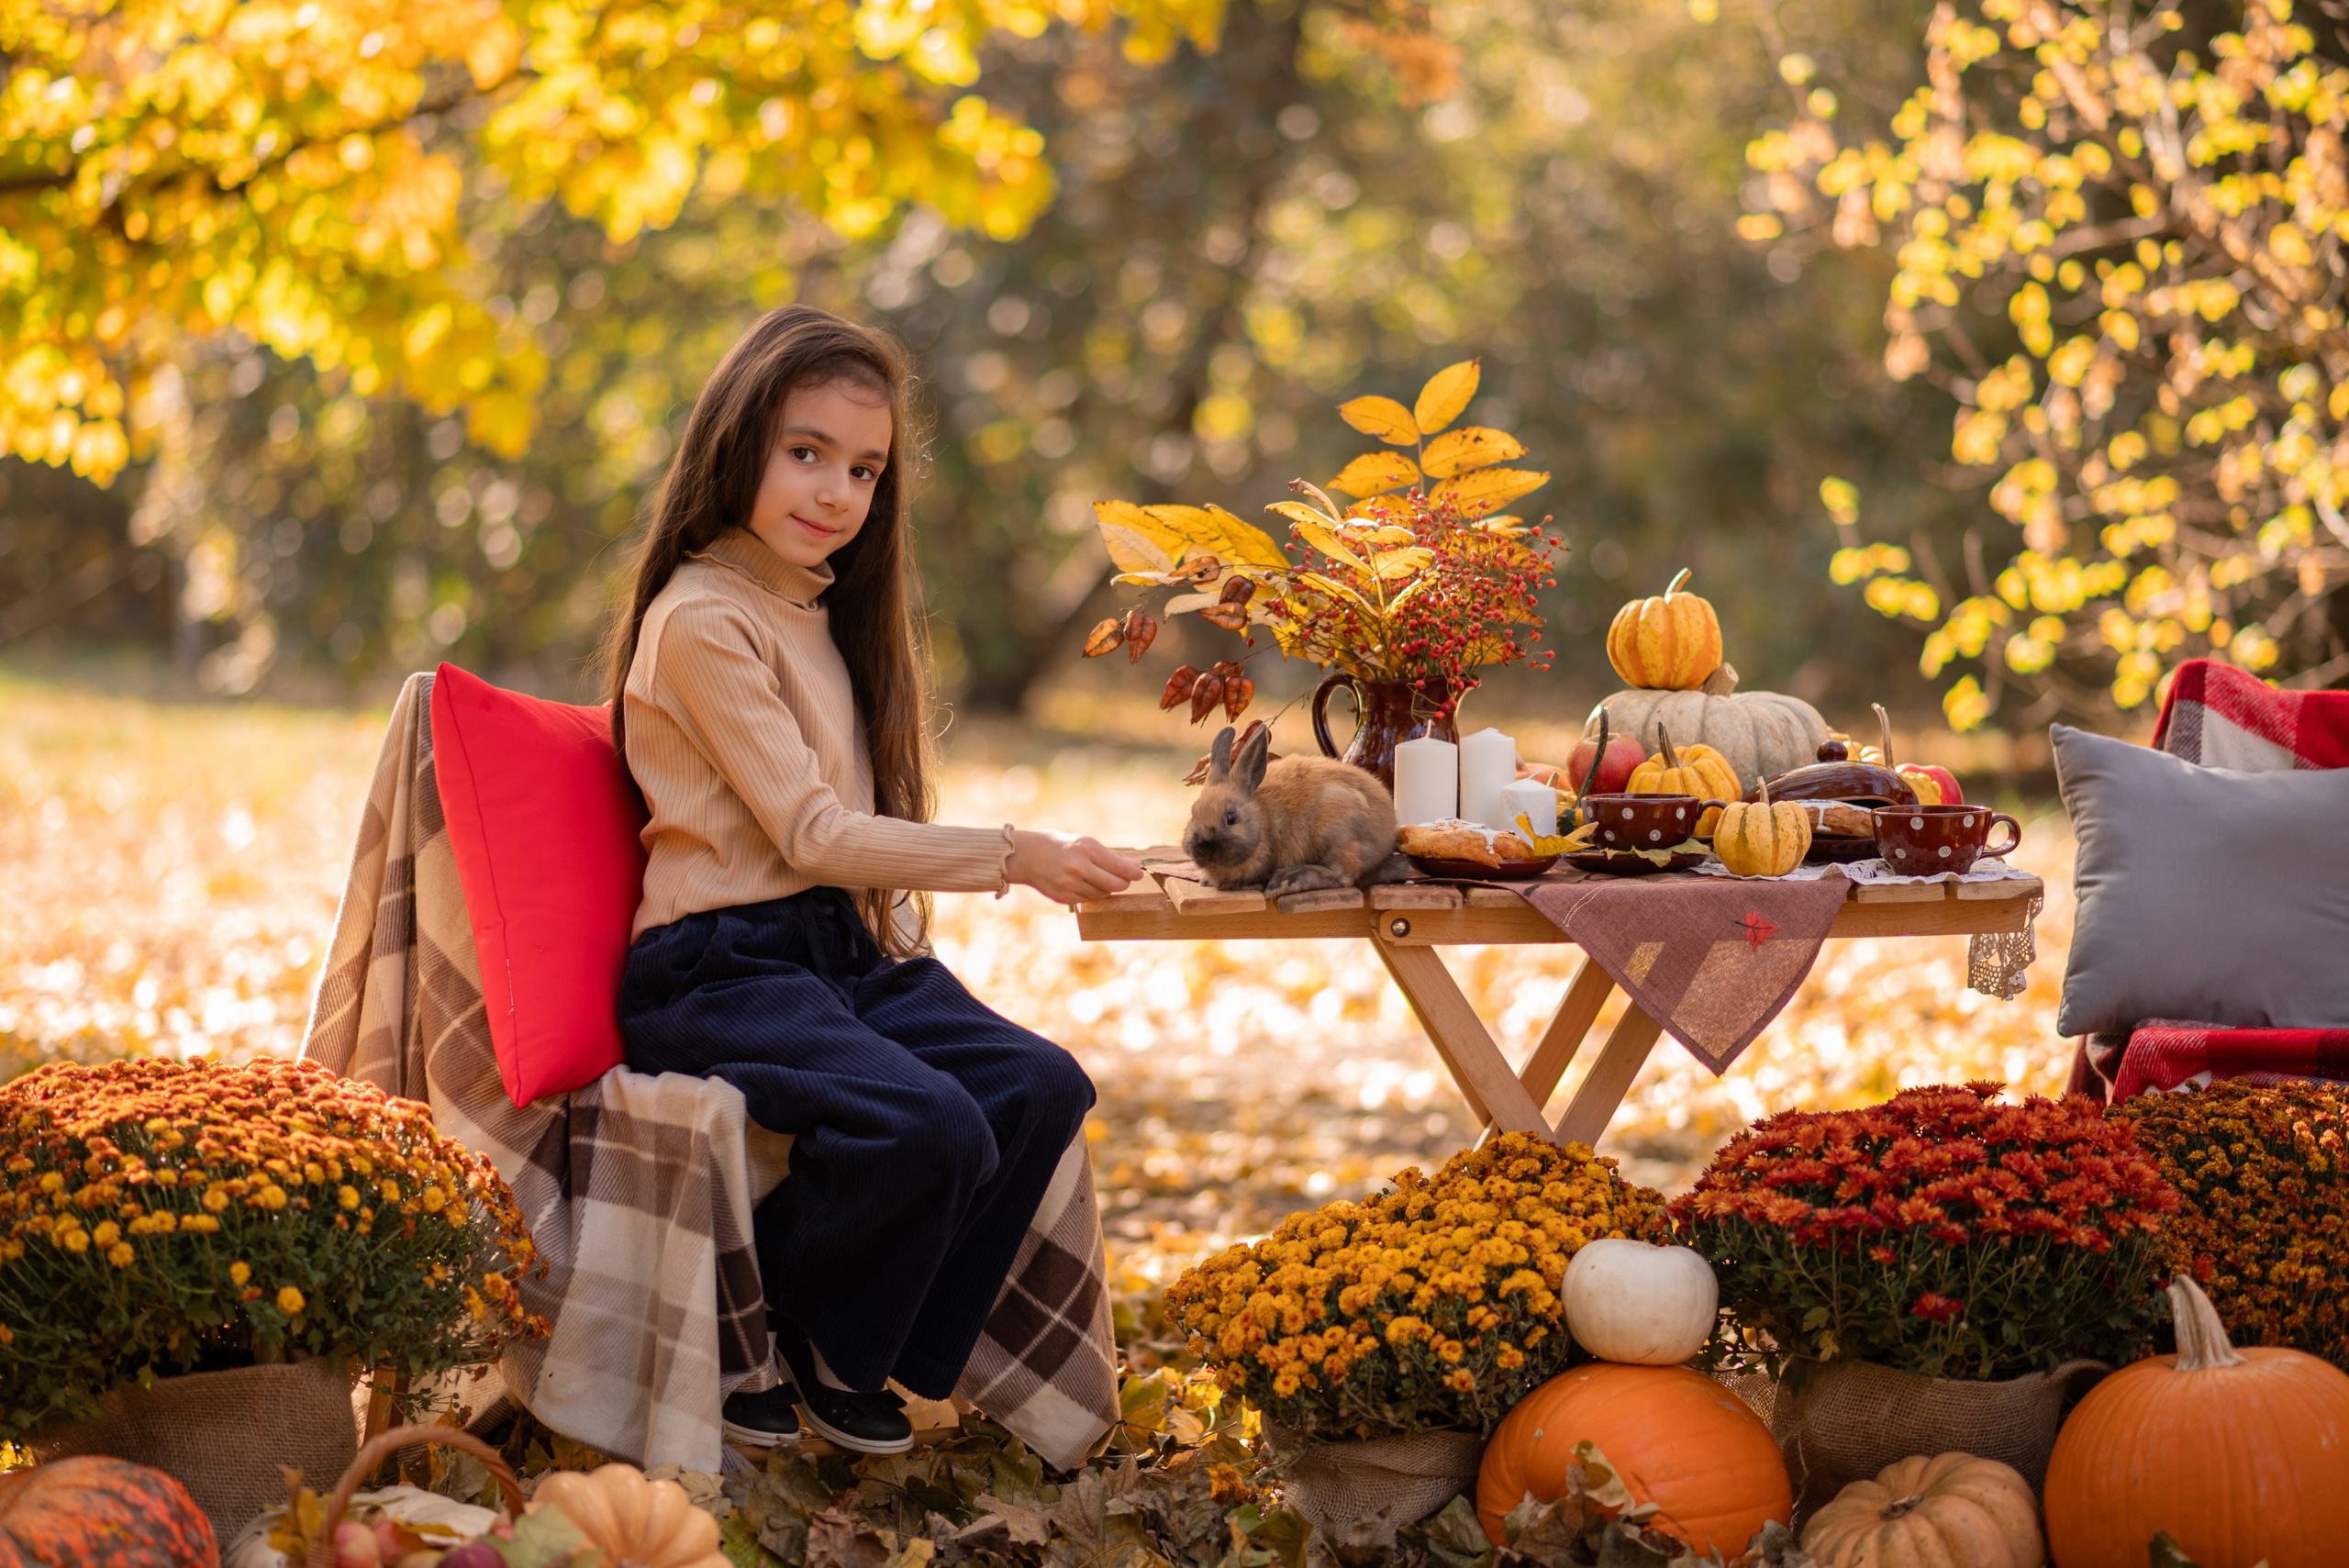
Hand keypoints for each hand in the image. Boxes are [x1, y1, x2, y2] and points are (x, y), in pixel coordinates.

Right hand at [1006, 830, 1143, 903]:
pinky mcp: (1064, 897)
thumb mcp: (1085, 843)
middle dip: (1123, 883)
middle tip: (1123, 880)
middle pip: (1116, 884)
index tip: (1139, 874)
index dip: (1133, 873)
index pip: (1120, 867)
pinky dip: (1091, 894)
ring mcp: (1070, 884)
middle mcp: (1079, 867)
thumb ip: (1108, 857)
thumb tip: (1133, 868)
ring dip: (1105, 888)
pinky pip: (1088, 900)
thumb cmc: (1061, 845)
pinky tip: (1084, 884)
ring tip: (1096, 878)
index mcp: (1087, 849)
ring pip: (1103, 894)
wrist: (1028, 855)